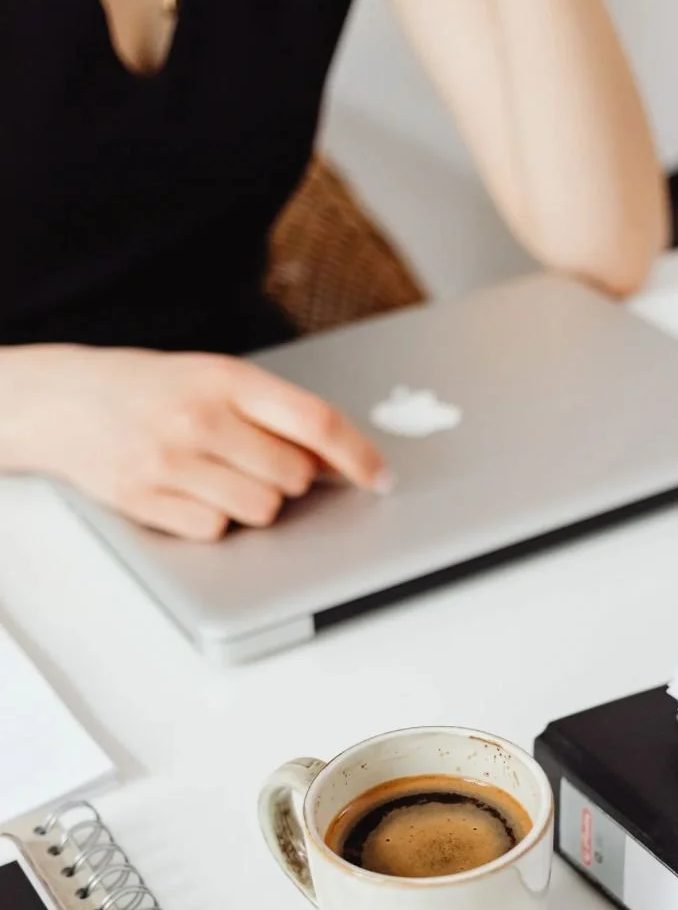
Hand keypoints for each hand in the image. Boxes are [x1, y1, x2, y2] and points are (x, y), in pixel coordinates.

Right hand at [0, 344, 391, 540]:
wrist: (64, 401)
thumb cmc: (154, 390)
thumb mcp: (216, 380)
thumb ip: (276, 413)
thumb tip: (340, 459)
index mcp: (227, 379)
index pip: (315, 421)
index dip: (357, 456)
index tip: (380, 478)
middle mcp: (199, 418)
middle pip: (293, 477)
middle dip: (289, 478)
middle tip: (255, 460)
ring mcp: (171, 462)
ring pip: (261, 511)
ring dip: (253, 502)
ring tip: (218, 474)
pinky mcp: (147, 500)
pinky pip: (216, 530)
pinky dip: (213, 519)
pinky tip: (189, 491)